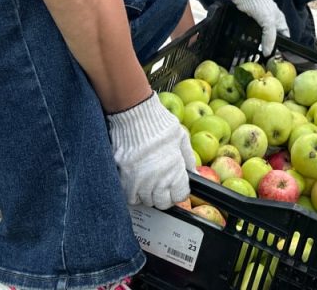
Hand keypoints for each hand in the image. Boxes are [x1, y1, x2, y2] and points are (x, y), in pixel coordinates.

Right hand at [107, 92, 195, 208]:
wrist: (134, 113)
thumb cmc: (159, 123)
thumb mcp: (181, 137)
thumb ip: (188, 158)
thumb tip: (194, 173)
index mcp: (173, 170)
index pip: (179, 195)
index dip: (179, 191)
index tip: (176, 186)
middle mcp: (156, 179)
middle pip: (161, 202)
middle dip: (164, 195)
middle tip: (163, 185)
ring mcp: (137, 180)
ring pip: (144, 201)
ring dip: (148, 194)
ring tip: (149, 182)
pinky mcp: (122, 176)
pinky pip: (128, 195)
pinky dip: (133, 192)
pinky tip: (137, 181)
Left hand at [232, 0, 288, 54]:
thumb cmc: (260, 4)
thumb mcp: (268, 23)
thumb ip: (269, 38)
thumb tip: (268, 53)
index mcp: (280, 20)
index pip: (285, 36)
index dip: (283, 45)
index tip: (277, 55)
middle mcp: (272, 21)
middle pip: (273, 37)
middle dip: (270, 46)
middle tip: (266, 57)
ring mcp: (261, 21)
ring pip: (262, 36)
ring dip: (260, 43)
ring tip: (257, 53)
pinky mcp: (251, 22)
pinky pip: (253, 33)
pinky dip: (252, 38)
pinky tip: (249, 44)